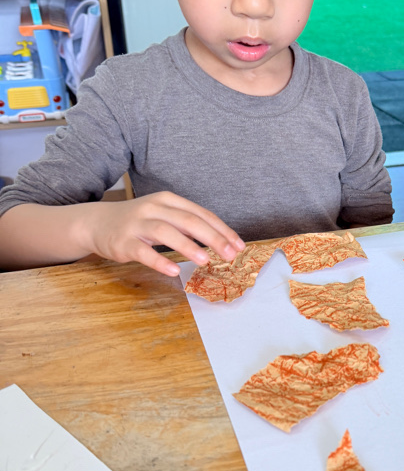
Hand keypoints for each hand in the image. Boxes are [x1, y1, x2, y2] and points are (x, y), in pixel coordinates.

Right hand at [77, 192, 244, 276]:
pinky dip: (159, 261)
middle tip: (230, 254)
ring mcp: (137, 224)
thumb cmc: (138, 221)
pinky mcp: (123, 242)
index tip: (238, 245)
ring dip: (188, 246)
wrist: (96, 223)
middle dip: (213, 238)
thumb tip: (220, 241)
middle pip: (188, 221)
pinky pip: (143, 252)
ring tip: (206, 260)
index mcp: (168, 200)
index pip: (201, 214)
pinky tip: (174, 270)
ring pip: (166, 232)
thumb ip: (187, 224)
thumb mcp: (163, 215)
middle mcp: (154, 208)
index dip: (222, 230)